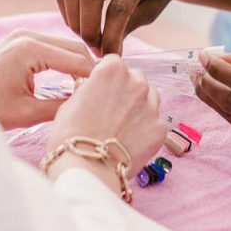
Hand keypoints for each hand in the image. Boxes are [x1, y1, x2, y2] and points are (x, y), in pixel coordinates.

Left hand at [0, 30, 93, 129]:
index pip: (76, 59)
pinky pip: (52, 48)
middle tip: (101, 93)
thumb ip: (62, 105)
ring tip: (87, 90)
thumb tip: (88, 102)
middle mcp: (27, 35)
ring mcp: (22, 35)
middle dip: (89, 69)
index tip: (108, 95)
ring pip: (65, 46)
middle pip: (74, 48)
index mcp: (30, 49)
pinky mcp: (19, 40)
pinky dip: (64, 62)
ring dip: (78, 65)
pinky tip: (71, 81)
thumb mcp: (28, 113)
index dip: (94, 78)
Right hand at [46, 56, 166, 191]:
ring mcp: (151, 105)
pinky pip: (155, 122)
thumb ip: (86, 89)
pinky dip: (146, 129)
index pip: (113, 63)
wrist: (87, 168)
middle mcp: (135, 82)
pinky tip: (131, 142)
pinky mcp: (160, 128)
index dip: (106, 78)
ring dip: (140, 106)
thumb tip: (89, 86)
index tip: (101, 91)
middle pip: (135, 78)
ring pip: (150, 97)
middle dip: (126, 90)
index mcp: (112, 70)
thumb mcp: (69, 103)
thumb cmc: (70, 135)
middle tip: (112, 111)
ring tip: (123, 126)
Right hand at [57, 0, 176, 56]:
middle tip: (97, 49)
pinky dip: (69, 12)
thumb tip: (108, 49)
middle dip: (89, 29)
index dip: (111, 36)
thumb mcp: (153, 10)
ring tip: (89, 38)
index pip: (119, 7)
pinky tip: (81, 26)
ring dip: (75, 21)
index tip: (111, 55)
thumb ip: (130, 25)